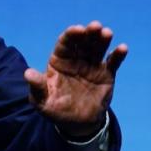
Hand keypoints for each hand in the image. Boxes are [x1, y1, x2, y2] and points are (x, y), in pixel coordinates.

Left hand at [24, 21, 127, 138]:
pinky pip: (113, 62)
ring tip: (107, 33)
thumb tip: (27, 73)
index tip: (77, 29)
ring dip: (103, 39)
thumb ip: (37, 87)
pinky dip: (118, 55)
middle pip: (83, 42)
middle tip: (95, 26)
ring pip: (98, 48)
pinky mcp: (106, 75)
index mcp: (59, 62)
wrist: (76, 123)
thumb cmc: (54, 109)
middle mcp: (76, 60)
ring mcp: (92, 66)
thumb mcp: (41, 101)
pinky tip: (122, 48)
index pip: (64, 44)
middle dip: (89, 33)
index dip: (70, 36)